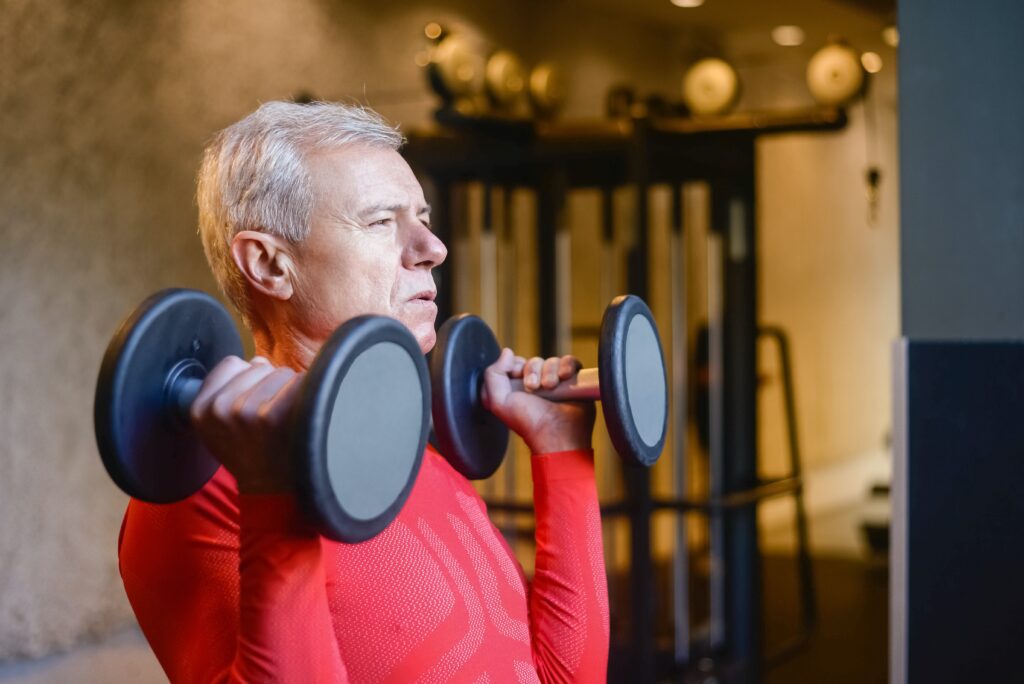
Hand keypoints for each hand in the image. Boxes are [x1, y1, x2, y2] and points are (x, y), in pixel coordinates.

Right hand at [189, 356, 303, 494]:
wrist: (269, 490)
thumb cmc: (250, 454)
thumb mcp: (220, 426)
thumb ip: (229, 389)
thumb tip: (258, 361)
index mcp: (200, 409)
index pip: (231, 364)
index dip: (248, 377)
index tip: (253, 399)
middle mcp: (218, 409)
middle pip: (259, 365)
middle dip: (269, 383)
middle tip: (270, 416)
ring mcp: (244, 411)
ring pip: (280, 372)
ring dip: (288, 389)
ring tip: (284, 419)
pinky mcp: (271, 416)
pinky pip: (298, 383)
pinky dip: (305, 395)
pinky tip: (298, 418)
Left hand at [481, 348, 595, 453]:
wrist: (557, 434)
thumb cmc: (528, 422)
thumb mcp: (498, 402)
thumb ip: (493, 374)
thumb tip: (507, 352)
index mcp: (518, 388)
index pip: (516, 363)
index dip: (516, 366)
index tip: (517, 377)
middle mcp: (537, 384)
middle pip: (534, 361)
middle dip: (533, 371)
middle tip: (534, 388)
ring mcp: (556, 382)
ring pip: (552, 361)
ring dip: (550, 372)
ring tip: (551, 387)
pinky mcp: (573, 381)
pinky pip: (570, 361)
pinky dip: (567, 366)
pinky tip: (565, 378)